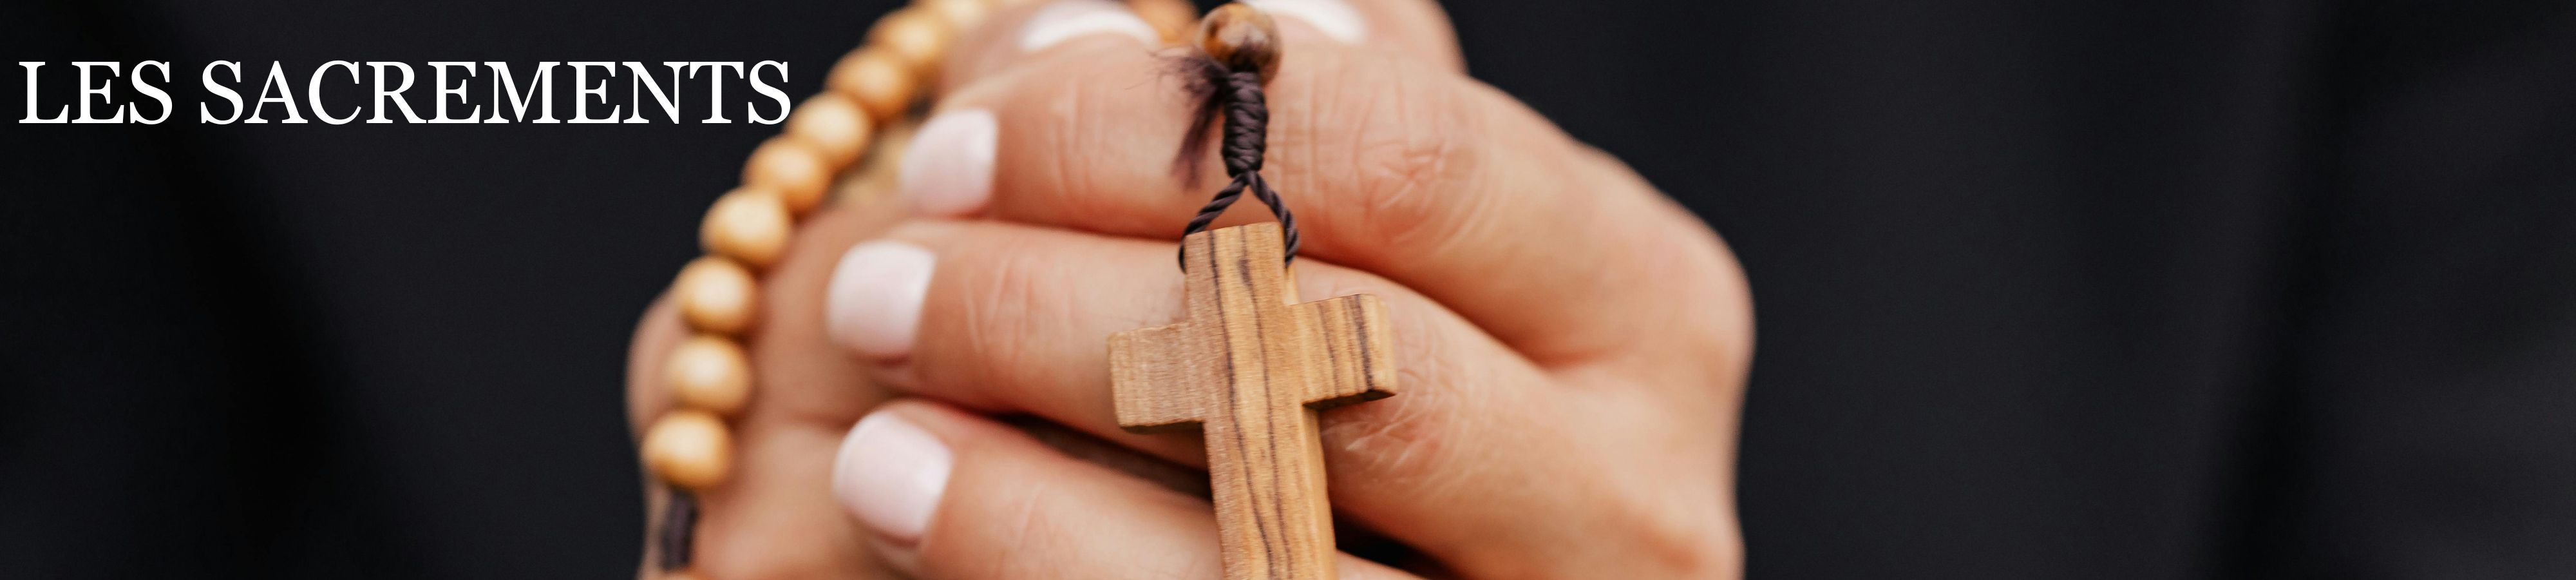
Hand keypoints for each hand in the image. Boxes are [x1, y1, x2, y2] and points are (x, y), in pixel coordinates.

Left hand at [819, 0, 1750, 576]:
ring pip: (1277, 541)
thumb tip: (1074, 33)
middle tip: (885, 286)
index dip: (1154, 139)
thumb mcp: (1333, 236)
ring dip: (1031, 476)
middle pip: (1346, 354)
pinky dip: (1030, 559)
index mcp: (1634, 298)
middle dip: (1070, 306)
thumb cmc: (1341, 387)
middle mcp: (1633, 486)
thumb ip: (1237, 122)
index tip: (962, 149)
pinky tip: (905, 508)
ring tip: (870, 434)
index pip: (1412, 162)